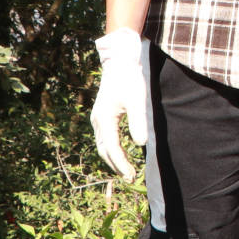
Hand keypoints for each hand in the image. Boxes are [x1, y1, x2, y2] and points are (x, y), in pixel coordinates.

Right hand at [90, 30, 150, 178]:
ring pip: (103, 144)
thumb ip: (138, 122)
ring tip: (126, 170)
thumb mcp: (137, 100)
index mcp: (104, 119)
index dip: (121, 164)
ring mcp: (98, 117)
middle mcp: (97, 120)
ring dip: (113, 158)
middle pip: (104, 150)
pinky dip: (112, 149)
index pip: (112, 149)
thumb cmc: (130, 79)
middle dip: (116, 165)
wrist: (121, 61)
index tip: (131, 176)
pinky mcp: (102, 114)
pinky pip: (105, 137)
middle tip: (130, 177)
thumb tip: (140, 144)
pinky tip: (121, 153)